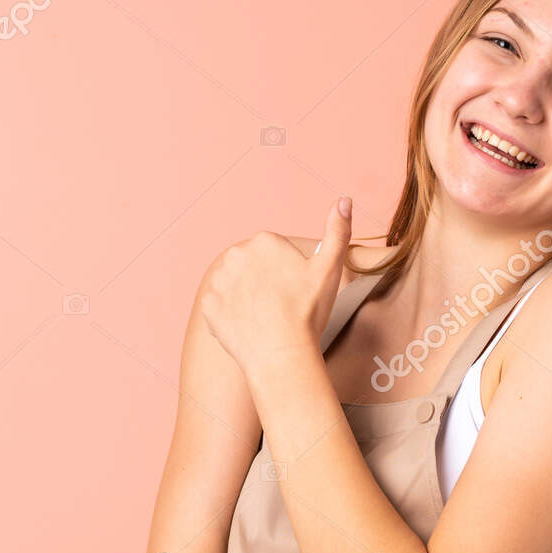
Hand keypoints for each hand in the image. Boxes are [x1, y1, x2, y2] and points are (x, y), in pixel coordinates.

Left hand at [200, 196, 353, 373]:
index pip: (274, 254)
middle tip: (281, 306)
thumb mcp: (329, 268)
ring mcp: (219, 280)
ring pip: (235, 285)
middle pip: (252, 267)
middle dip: (263, 282)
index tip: (294, 292)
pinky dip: (231, 316)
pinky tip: (249, 327)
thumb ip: (337, 230)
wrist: (282, 353)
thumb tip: (344, 199)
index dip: (287, 275)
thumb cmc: (308, 311)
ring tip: (265, 318)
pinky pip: (219, 307)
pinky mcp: (208, 305)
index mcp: (264, 241)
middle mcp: (236, 253)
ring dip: (245, 297)